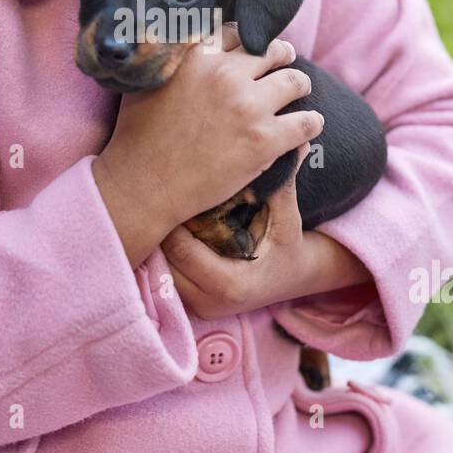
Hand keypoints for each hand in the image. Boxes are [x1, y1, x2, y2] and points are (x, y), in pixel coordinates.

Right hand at [96, 25, 322, 233]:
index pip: (237, 32)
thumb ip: (171, 58)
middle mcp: (226, 75)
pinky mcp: (264, 140)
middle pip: (273, 51)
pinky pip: (307, 123)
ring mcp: (248, 107)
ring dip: (300, 86)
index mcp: (198, 56)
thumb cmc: (138, 136)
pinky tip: (308, 126)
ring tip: (299, 95)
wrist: (144, 184)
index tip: (253, 52)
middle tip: (285, 64)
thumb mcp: (147, 81)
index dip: (248, 42)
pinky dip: (311, 123)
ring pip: (296, 82)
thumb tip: (181, 39)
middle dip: (282, 56)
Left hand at [161, 144, 311, 319]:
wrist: (293, 279)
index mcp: (231, 284)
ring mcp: (198, 308)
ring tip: (156, 209)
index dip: (173, 219)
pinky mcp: (191, 305)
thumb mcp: (288, 218)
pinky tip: (164, 228)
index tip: (172, 190)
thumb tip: (296, 145)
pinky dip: (162, 255)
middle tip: (156, 194)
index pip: (182, 250)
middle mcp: (209, 302)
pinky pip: (164, 277)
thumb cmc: (289, 246)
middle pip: (163, 262)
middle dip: (160, 230)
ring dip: (157, 243)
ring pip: (158, 271)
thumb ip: (282, 186)